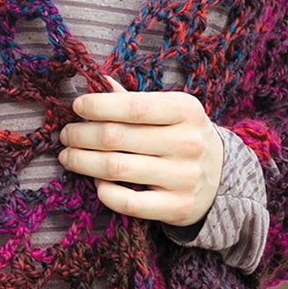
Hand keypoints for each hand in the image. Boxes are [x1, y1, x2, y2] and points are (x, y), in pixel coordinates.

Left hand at [58, 82, 224, 226]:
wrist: (222, 177)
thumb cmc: (183, 136)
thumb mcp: (170, 112)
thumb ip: (134, 100)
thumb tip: (98, 81)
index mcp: (186, 110)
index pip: (132, 106)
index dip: (97, 105)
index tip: (77, 107)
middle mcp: (187, 143)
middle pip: (115, 137)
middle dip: (80, 134)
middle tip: (65, 135)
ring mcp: (184, 177)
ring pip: (114, 168)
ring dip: (81, 161)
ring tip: (68, 156)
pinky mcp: (177, 207)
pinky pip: (126, 202)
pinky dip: (103, 190)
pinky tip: (96, 180)